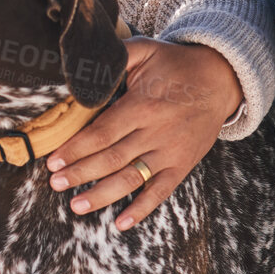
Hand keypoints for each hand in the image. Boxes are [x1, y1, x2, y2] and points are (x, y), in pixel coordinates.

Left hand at [45, 38, 242, 229]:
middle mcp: (155, 132)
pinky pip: (161, 191)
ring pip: (131, 179)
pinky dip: (142, 209)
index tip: (53, 160)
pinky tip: (121, 223)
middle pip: (111, 158)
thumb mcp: (146, 49)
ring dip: (102, 195)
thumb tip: (82, 58)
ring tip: (76, 206)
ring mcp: (170, 151)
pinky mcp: (182, 164)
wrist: (221, 79)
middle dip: (80, 173)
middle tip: (55, 183)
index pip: (102, 133)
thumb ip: (116, 54)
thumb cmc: (176, 64)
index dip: (75, 149)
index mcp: (142, 105)